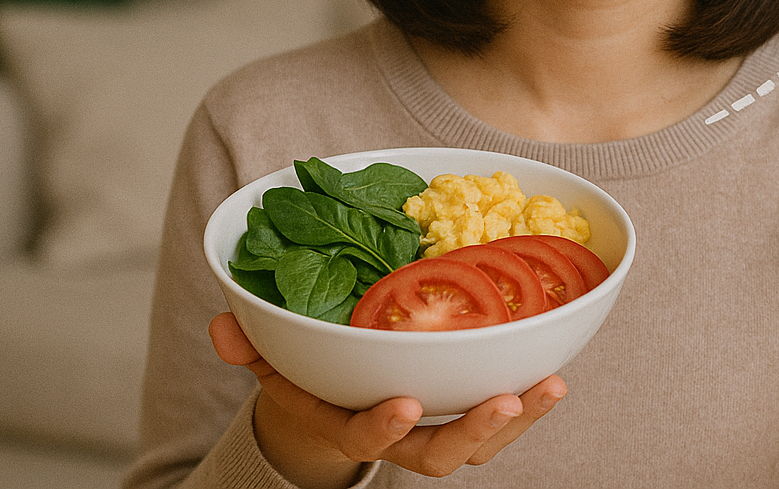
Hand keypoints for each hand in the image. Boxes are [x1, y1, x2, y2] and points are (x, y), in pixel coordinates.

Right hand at [209, 312, 566, 484]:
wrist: (337, 407)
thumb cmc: (310, 378)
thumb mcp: (272, 364)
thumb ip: (251, 347)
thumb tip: (223, 326)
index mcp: (350, 422)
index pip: (364, 435)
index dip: (382, 426)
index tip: (401, 405)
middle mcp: (401, 433)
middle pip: (441, 452)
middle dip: (473, 430)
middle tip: (504, 399)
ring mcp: (439, 425)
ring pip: (484, 440)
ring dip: (521, 416)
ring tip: (551, 385)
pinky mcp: (468, 406)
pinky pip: (504, 411)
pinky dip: (530, 396)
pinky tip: (555, 368)